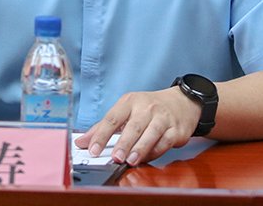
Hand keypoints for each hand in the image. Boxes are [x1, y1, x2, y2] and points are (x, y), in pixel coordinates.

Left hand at [74, 87, 200, 165]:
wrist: (181, 102)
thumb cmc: (149, 107)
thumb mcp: (125, 110)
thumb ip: (103, 127)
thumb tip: (81, 142)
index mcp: (129, 102)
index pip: (112, 118)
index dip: (101, 134)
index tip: (92, 149)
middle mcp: (146, 108)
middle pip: (133, 126)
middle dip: (124, 143)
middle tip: (115, 157)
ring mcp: (162, 118)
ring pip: (150, 134)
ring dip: (140, 148)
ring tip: (131, 161)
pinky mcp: (175, 129)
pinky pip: (165, 142)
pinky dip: (155, 152)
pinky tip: (146, 159)